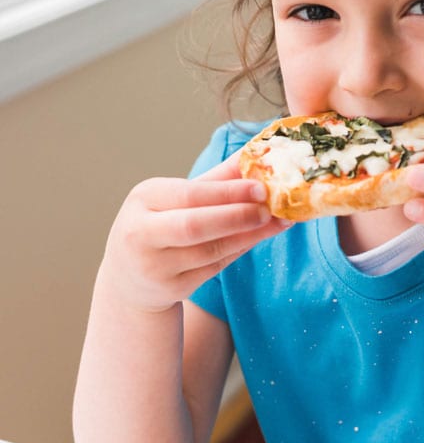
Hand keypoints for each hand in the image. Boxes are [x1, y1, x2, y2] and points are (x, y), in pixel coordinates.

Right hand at [100, 153, 286, 312]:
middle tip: (270, 209)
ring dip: (247, 236)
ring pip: (209, 251)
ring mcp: (154, 265)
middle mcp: (141, 232)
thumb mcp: (177, 198)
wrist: (129, 278)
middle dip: (237, 217)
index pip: (190, 195)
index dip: (228, 193)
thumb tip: (257, 154)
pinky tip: (257, 238)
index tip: (261, 188)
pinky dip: (239, 251)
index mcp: (144, 198)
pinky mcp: (171, 288)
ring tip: (275, 222)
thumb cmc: (161, 225)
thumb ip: (217, 179)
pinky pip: (214, 268)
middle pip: (194, 226)